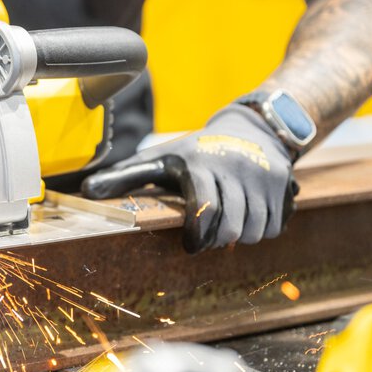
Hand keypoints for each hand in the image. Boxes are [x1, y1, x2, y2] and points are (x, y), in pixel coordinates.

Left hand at [82, 105, 298, 252]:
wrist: (251, 125)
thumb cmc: (195, 151)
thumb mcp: (159, 159)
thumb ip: (124, 177)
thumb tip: (86, 192)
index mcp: (198, 163)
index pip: (203, 211)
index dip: (197, 237)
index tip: (191, 245)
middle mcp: (234, 166)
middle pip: (231, 228)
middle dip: (217, 241)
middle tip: (208, 237)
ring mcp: (263, 174)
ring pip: (256, 230)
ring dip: (240, 237)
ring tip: (227, 226)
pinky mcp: (284, 182)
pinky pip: (276, 226)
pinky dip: (262, 230)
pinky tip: (249, 218)